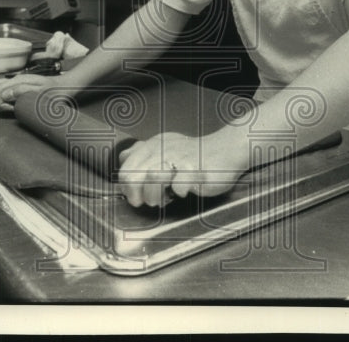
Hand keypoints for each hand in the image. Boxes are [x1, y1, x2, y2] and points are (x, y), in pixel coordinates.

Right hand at [0, 73, 60, 114]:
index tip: (13, 109)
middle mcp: (14, 80)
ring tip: (13, 108)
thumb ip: (22, 91)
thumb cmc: (55, 91)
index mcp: (17, 81)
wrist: (65, 87)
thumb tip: (5, 95)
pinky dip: (4, 101)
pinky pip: (3, 92)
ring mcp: (16, 83)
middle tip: (12, 109)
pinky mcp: (18, 87)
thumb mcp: (41, 93)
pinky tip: (15, 106)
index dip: (0, 104)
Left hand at [116, 131, 248, 207]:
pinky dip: (178, 192)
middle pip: (132, 176)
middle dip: (137, 195)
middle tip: (148, 202)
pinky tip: (182, 192)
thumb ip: (142, 152)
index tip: (137, 197)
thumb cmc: (194, 156)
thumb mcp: (164, 148)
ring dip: (154, 196)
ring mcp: (178, 159)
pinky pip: (179, 186)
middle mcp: (161, 149)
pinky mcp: (195, 170)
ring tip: (164, 199)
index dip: (127, 189)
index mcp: (152, 145)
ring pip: (152, 179)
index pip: (124, 169)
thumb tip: (123, 158)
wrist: (225, 151)